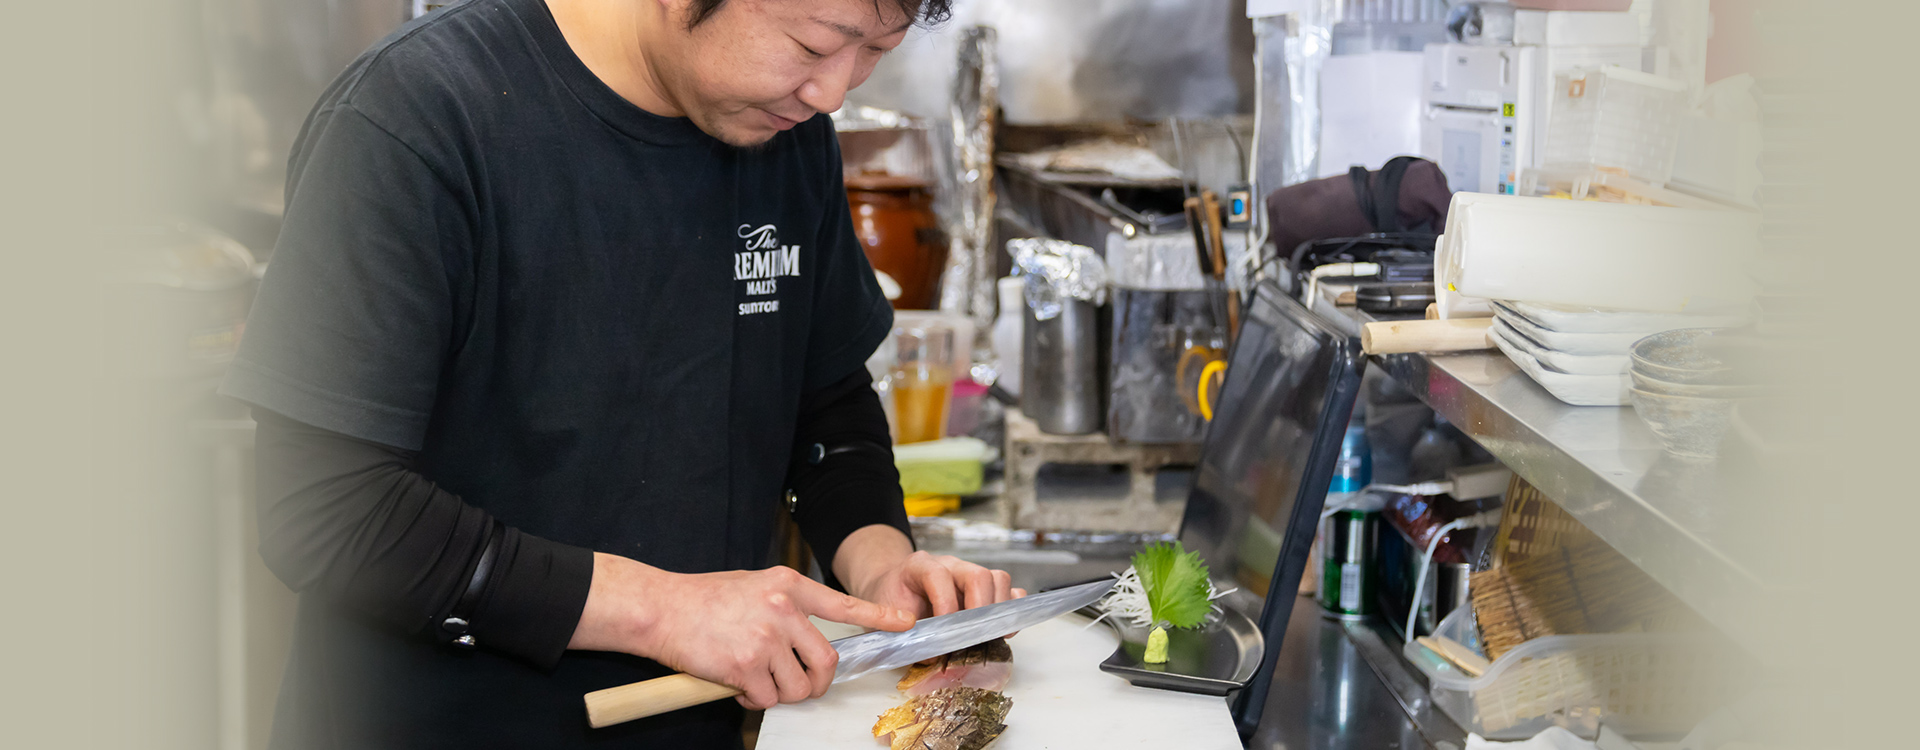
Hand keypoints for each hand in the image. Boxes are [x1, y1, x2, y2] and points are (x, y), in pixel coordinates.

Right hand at [567, 552, 913, 709]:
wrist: (660, 608)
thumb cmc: (703, 599)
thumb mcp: (753, 586)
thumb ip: (783, 606)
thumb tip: (805, 638)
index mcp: (787, 586)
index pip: (842, 604)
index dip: (877, 616)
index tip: (904, 623)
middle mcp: (782, 609)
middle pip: (826, 660)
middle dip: (817, 682)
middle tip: (800, 686)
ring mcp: (765, 637)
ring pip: (798, 685)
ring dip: (782, 693)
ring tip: (757, 682)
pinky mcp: (746, 665)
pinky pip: (768, 697)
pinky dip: (756, 700)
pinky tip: (738, 686)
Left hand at [835, 526, 1025, 619]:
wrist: (891, 587)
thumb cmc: (889, 600)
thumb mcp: (882, 614)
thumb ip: (900, 631)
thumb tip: (932, 653)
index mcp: (919, 566)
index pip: (938, 575)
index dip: (945, 603)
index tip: (943, 630)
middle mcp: (949, 565)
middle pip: (977, 575)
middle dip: (979, 609)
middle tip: (972, 637)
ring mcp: (968, 574)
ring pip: (997, 579)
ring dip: (997, 610)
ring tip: (986, 635)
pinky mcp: (983, 587)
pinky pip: (1007, 590)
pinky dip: (1009, 610)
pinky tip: (1000, 630)